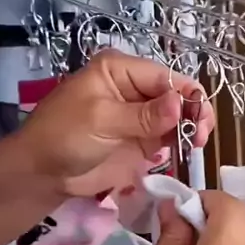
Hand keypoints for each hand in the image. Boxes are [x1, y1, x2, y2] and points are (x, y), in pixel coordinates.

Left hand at [15, 50, 214, 197]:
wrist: (43, 173)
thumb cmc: (64, 136)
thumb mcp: (102, 120)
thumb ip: (144, 115)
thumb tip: (181, 104)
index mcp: (121, 70)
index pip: (165, 76)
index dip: (186, 95)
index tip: (197, 118)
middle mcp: (135, 88)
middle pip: (177, 94)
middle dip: (193, 111)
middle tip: (202, 135)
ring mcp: (141, 115)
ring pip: (179, 116)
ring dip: (192, 128)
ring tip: (198, 144)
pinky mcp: (143, 140)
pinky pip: (171, 136)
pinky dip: (183, 142)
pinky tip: (189, 151)